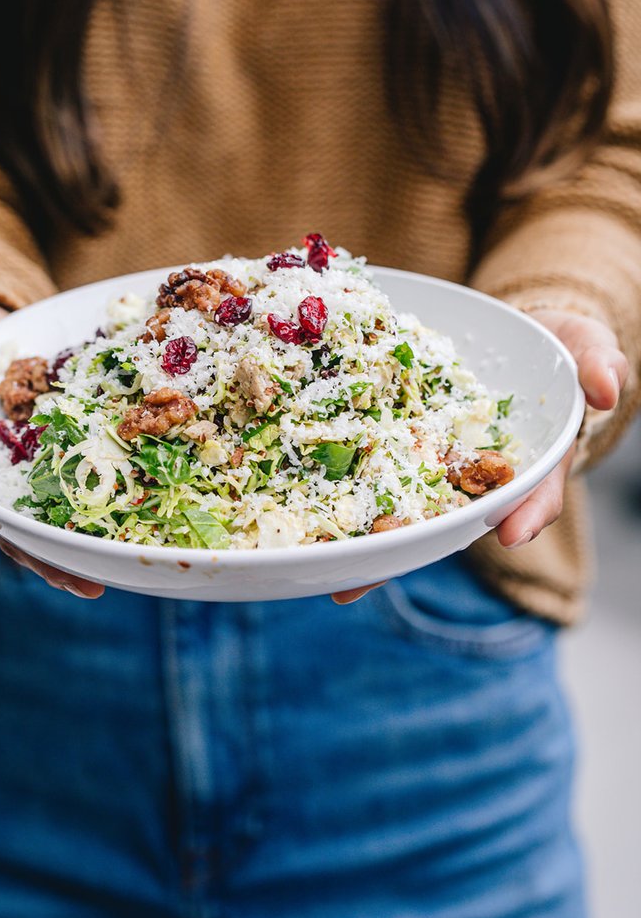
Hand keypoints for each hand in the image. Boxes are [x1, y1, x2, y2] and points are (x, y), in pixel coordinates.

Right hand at [0, 293, 104, 598]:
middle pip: (4, 523)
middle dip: (36, 556)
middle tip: (73, 581)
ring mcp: (22, 466)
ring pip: (43, 515)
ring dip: (69, 549)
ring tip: (99, 577)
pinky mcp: (57, 450)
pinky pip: (77, 478)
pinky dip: (98, 503)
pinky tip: (127, 526)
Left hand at [332, 308, 628, 605]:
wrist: (519, 336)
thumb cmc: (558, 350)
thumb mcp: (586, 348)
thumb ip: (598, 363)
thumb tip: (608, 389)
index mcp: (532, 463)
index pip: (534, 493)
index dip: (525, 513)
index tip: (510, 533)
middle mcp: (481, 475)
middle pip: (451, 519)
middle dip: (411, 547)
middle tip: (366, 581)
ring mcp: (440, 462)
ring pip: (405, 506)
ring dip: (369, 539)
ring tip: (327, 570)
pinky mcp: (405, 440)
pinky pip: (375, 465)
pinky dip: (344, 486)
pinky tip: (308, 512)